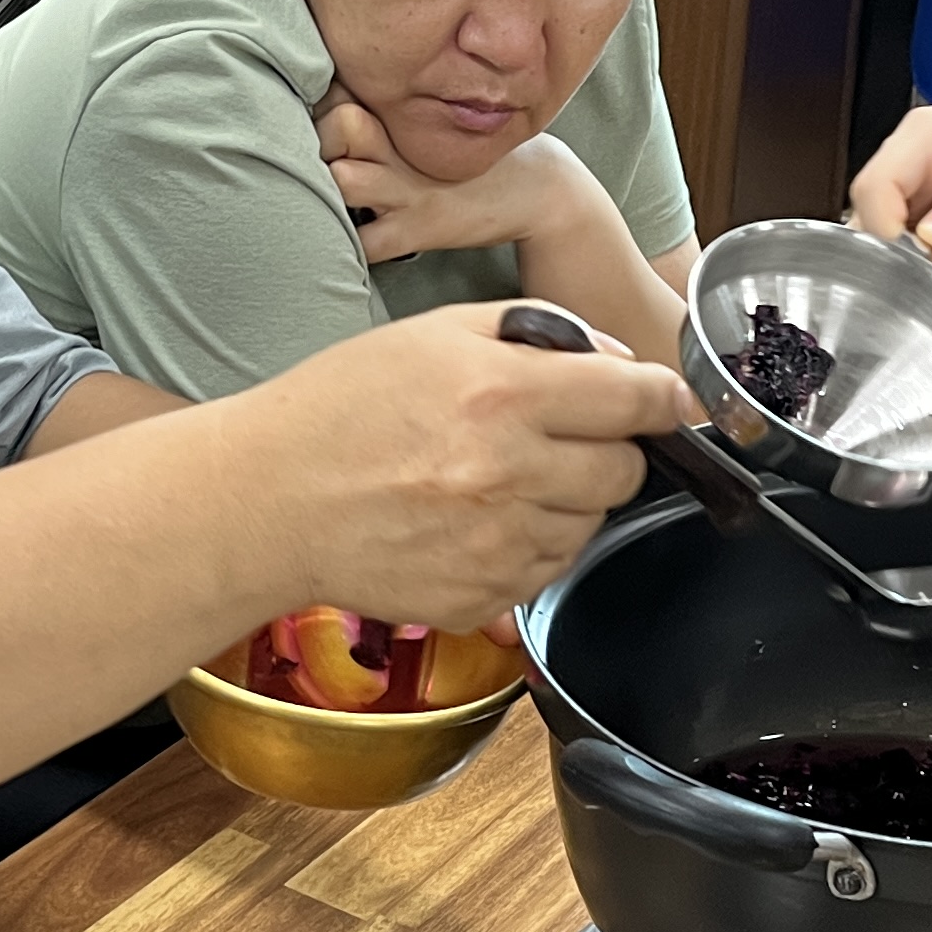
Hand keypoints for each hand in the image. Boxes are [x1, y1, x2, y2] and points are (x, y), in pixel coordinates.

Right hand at [225, 303, 693, 630]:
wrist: (267, 500)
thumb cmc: (339, 410)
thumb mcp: (434, 334)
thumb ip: (534, 332)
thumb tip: (610, 358)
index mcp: (503, 394)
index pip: (634, 400)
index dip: (661, 398)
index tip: (665, 402)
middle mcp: (509, 473)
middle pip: (624, 472)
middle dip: (604, 451)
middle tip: (554, 439)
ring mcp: (496, 545)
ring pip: (587, 527)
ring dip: (564, 503)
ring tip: (496, 481)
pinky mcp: (480, 598)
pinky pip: (543, 572)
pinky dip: (525, 548)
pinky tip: (472, 521)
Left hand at [319, 95, 576, 263]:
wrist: (540, 189)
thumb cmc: (477, 154)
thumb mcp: (438, 117)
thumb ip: (390, 108)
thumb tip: (334, 103)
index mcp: (406, 109)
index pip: (339, 88)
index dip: (322, 104)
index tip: (323, 117)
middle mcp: (404, 144)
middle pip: (335, 123)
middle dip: (317, 142)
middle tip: (326, 162)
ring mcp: (409, 189)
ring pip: (340, 179)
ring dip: (325, 191)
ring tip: (330, 199)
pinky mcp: (418, 229)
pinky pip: (363, 243)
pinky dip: (346, 246)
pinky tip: (349, 240)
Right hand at [847, 103, 931, 262]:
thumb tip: (931, 235)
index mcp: (924, 135)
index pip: (875, 183)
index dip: (882, 223)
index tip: (910, 253)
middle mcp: (917, 167)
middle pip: (869, 215)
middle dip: (890, 248)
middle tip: (926, 269)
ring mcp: (926, 203)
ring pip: (885, 244)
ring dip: (906, 266)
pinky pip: (914, 262)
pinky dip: (925, 277)